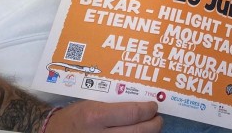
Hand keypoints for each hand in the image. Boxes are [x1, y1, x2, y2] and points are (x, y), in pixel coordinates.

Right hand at [47, 100, 161, 132]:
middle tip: (158, 119)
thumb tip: (140, 101)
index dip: (148, 110)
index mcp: (96, 116)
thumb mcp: (91, 103)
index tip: (154, 106)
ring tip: (150, 128)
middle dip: (154, 125)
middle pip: (138, 132)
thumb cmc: (74, 116)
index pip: (133, 114)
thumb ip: (114, 104)